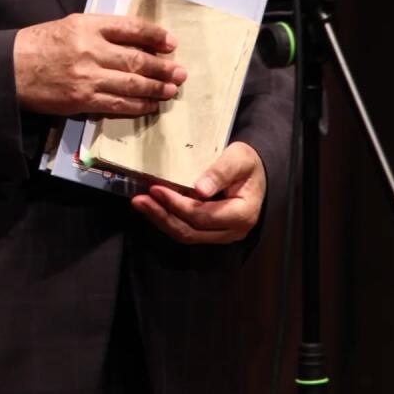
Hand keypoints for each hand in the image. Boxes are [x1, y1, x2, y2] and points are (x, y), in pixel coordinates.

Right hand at [14, 14, 186, 116]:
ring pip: (132, 84)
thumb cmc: (39, 45)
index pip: (131, 28)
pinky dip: (138, 105)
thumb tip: (135, 41)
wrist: (9, 69)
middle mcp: (91, 49)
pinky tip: (151, 105)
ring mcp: (88, 77)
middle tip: (181, 72)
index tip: (171, 42)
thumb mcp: (69, 25)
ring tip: (172, 89)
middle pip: (137, 59)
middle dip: (163, 67)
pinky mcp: (82, 100)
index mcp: (88, 25)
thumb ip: (100, 31)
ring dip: (156, 88)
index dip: (155, 35)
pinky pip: (118, 104)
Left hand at [131, 141, 265, 244]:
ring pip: (186, 235)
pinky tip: (153, 207)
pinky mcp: (211, 232)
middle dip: (163, 216)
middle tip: (139, 200)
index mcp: (242, 214)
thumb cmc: (246, 163)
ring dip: (161, 220)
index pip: (203, 216)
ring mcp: (222, 234)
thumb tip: (200, 190)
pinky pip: (187, 231)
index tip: (156, 189)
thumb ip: (221, 172)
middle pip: (191, 231)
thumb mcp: (238, 158)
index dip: (177, 205)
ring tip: (140, 204)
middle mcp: (233, 231)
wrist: (253, 172)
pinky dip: (168, 219)